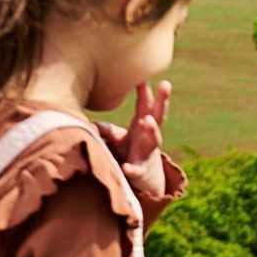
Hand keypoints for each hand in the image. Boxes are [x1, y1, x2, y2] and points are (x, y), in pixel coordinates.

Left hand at [94, 80, 170, 199]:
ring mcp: (147, 154)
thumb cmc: (131, 152)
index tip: (142, 75)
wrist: (145, 181)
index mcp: (142, 126)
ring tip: (148, 121)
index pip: (146, 105)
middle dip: (163, 101)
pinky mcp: (141, 172)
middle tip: (167, 84)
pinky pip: (137, 171)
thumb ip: (107, 129)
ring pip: (154, 141)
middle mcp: (148, 137)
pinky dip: (133, 170)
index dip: (145, 91)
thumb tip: (90, 122)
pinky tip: (126, 168)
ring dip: (152, 131)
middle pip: (158, 116)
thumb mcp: (119, 138)